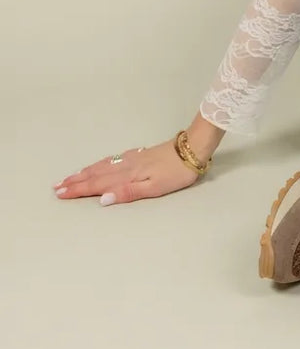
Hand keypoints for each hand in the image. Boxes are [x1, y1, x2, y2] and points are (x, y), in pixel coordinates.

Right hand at [53, 138, 199, 204]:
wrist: (193, 148)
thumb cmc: (177, 172)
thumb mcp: (155, 188)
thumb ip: (128, 193)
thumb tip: (102, 200)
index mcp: (128, 176)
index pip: (98, 185)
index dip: (79, 190)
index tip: (60, 194)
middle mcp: (127, 166)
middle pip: (97, 174)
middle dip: (76, 181)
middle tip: (57, 186)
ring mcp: (133, 158)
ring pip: (104, 165)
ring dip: (86, 172)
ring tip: (71, 176)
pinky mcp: (141, 154)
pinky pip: (114, 159)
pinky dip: (101, 163)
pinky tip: (101, 164)